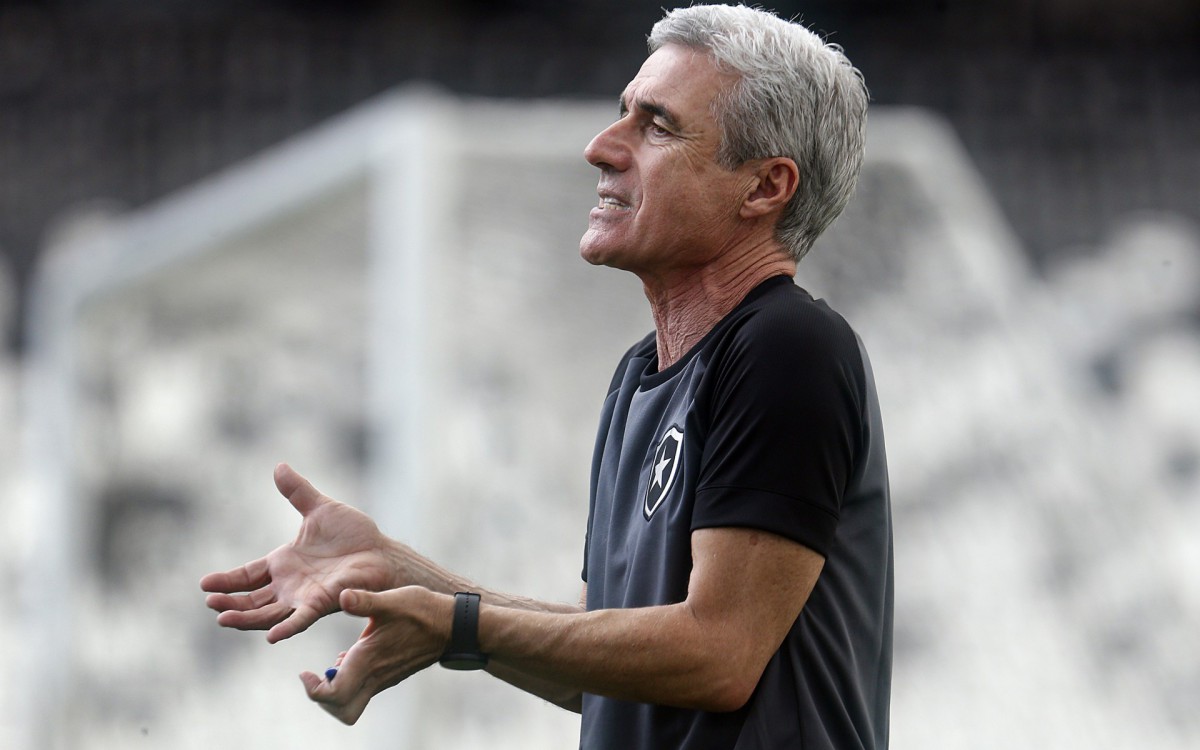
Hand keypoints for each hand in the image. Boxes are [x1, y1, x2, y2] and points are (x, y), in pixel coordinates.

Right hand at [200, 463, 399, 642]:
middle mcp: (289, 584)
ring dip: (246, 618)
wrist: (381, 551)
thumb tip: (278, 466)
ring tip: (223, 618)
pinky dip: (286, 628)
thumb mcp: (320, 508)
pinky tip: (270, 636)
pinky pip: (301, 619)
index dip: (227, 581)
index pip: (247, 575)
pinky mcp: (322, 604)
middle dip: (230, 603)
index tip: (204, 584)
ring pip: (268, 614)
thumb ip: (298, 491)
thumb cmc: (354, 533)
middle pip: (252, 599)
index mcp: (284, 563)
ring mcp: (303, 597)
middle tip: (210, 602)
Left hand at [300, 587, 452, 724]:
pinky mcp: (390, 675)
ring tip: (330, 666)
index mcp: (369, 660)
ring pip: (351, 703)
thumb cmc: (424, 611)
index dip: (313, 689)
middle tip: (315, 676)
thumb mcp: (393, 600)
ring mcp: (384, 679)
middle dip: (322, 699)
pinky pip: (362, 690)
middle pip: (341, 710)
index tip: (305, 671)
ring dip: (335, 692)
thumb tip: (342, 595)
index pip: (334, 695)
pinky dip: (348, 682)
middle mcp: (375, 676)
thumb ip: (365, 600)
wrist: (453, 627)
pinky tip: (350, 657)